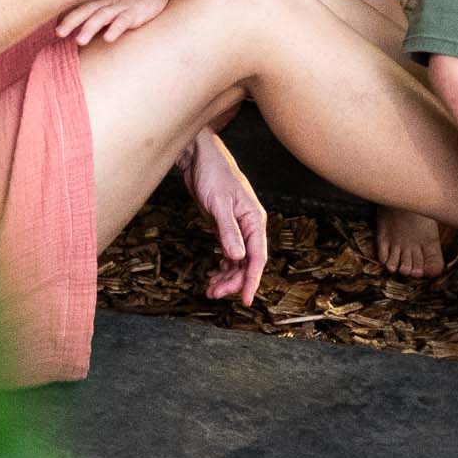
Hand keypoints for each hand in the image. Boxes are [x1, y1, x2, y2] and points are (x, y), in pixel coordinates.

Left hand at [56, 0, 169, 45]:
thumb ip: (97, 2)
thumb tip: (77, 17)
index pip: (78, 4)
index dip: (65, 14)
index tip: (53, 26)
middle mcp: (106, 1)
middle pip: (85, 10)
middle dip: (71, 21)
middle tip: (58, 33)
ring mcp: (120, 6)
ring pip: (102, 17)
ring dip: (90, 28)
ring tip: (80, 41)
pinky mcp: (135, 12)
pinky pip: (124, 20)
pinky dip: (116, 28)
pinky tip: (108, 38)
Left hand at [178, 127, 266, 303]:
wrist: (200, 157)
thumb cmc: (213, 174)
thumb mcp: (219, 204)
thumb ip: (228, 231)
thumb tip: (237, 257)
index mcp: (255, 219)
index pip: (258, 257)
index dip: (252, 280)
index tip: (246, 300)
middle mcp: (249, 226)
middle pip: (247, 263)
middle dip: (234, 281)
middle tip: (215, 294)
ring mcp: (237, 227)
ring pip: (238, 261)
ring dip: (227, 277)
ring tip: (211, 290)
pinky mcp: (225, 227)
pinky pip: (229, 254)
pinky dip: (222, 267)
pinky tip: (213, 277)